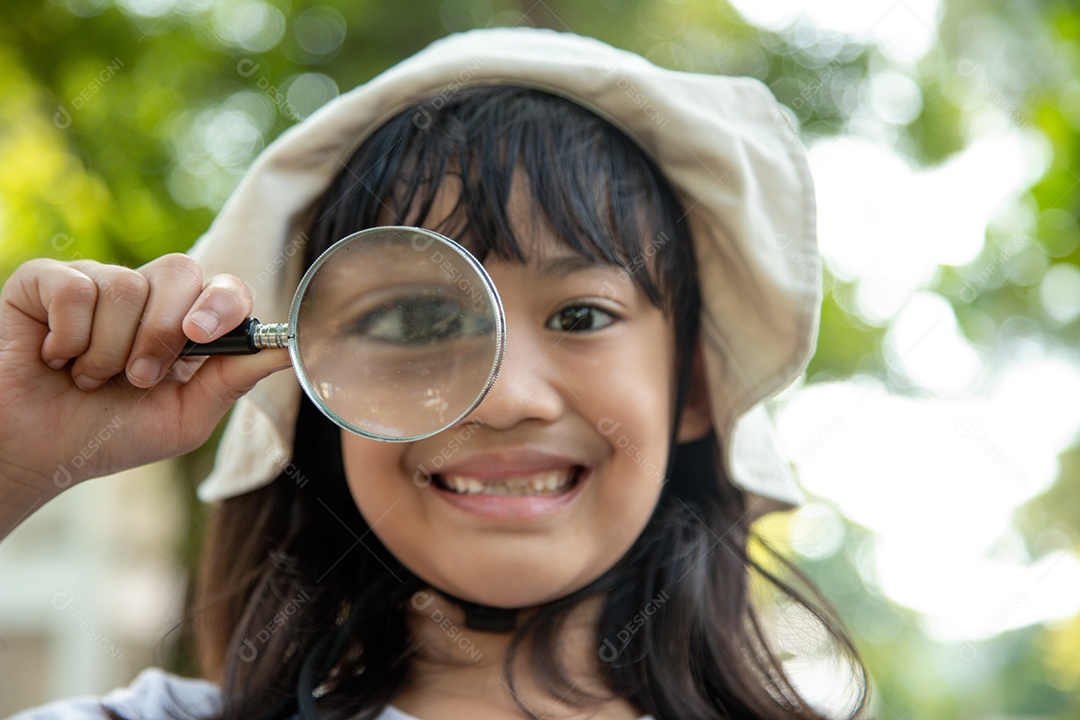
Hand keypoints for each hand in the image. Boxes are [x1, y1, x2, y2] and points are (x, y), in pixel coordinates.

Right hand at [0, 254, 289, 528]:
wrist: (38, 455)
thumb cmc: (109, 436)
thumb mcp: (185, 417)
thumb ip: (232, 379)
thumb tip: (288, 348)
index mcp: (186, 324)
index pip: (224, 287)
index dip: (221, 304)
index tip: (201, 334)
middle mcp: (145, 295)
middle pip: (180, 271)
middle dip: (161, 334)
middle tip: (137, 378)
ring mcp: (96, 282)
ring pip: (125, 286)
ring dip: (109, 350)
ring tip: (90, 378)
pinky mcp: (44, 281)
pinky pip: (76, 288)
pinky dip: (68, 337)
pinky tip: (55, 357)